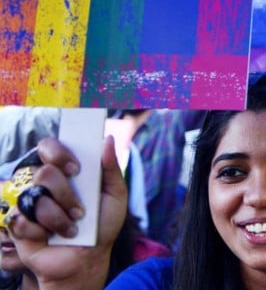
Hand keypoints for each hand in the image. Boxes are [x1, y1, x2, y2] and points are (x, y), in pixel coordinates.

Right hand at [8, 136, 127, 289]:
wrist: (87, 260)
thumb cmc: (102, 226)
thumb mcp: (115, 196)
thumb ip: (111, 168)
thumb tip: (107, 139)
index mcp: (65, 171)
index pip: (48, 146)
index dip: (58, 152)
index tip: (75, 168)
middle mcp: (43, 184)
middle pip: (43, 172)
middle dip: (65, 194)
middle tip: (80, 210)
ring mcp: (28, 203)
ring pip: (34, 198)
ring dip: (59, 217)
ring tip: (73, 228)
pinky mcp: (17, 224)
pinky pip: (22, 220)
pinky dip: (42, 232)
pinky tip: (50, 238)